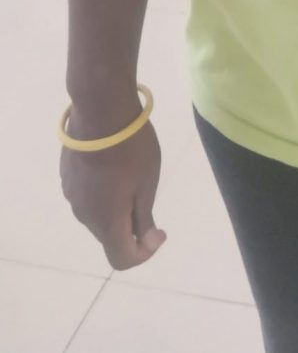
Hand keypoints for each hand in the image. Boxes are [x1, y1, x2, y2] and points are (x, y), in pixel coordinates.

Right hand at [61, 118, 165, 269]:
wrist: (100, 108)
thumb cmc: (131, 147)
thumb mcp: (147, 181)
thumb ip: (144, 216)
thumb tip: (146, 239)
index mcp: (106, 222)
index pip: (122, 259)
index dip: (144, 253)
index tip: (160, 230)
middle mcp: (83, 215)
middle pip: (109, 236)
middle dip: (130, 227)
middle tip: (147, 197)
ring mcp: (71, 194)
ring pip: (97, 214)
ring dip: (114, 207)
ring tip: (130, 175)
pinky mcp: (67, 175)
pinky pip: (88, 195)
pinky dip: (102, 191)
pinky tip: (112, 164)